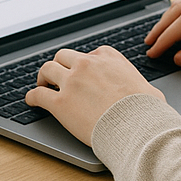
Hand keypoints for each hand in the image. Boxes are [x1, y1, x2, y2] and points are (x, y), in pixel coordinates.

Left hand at [25, 46, 164, 144]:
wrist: (137, 126)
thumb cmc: (146, 111)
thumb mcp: (148, 89)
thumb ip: (139, 86)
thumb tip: (147, 95)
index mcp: (108, 58)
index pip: (90, 54)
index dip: (83, 64)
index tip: (81, 71)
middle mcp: (88, 64)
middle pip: (64, 56)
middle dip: (60, 65)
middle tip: (57, 76)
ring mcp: (72, 81)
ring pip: (47, 69)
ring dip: (43, 77)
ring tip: (42, 85)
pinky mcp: (60, 102)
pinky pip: (38, 94)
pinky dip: (32, 97)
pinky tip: (32, 101)